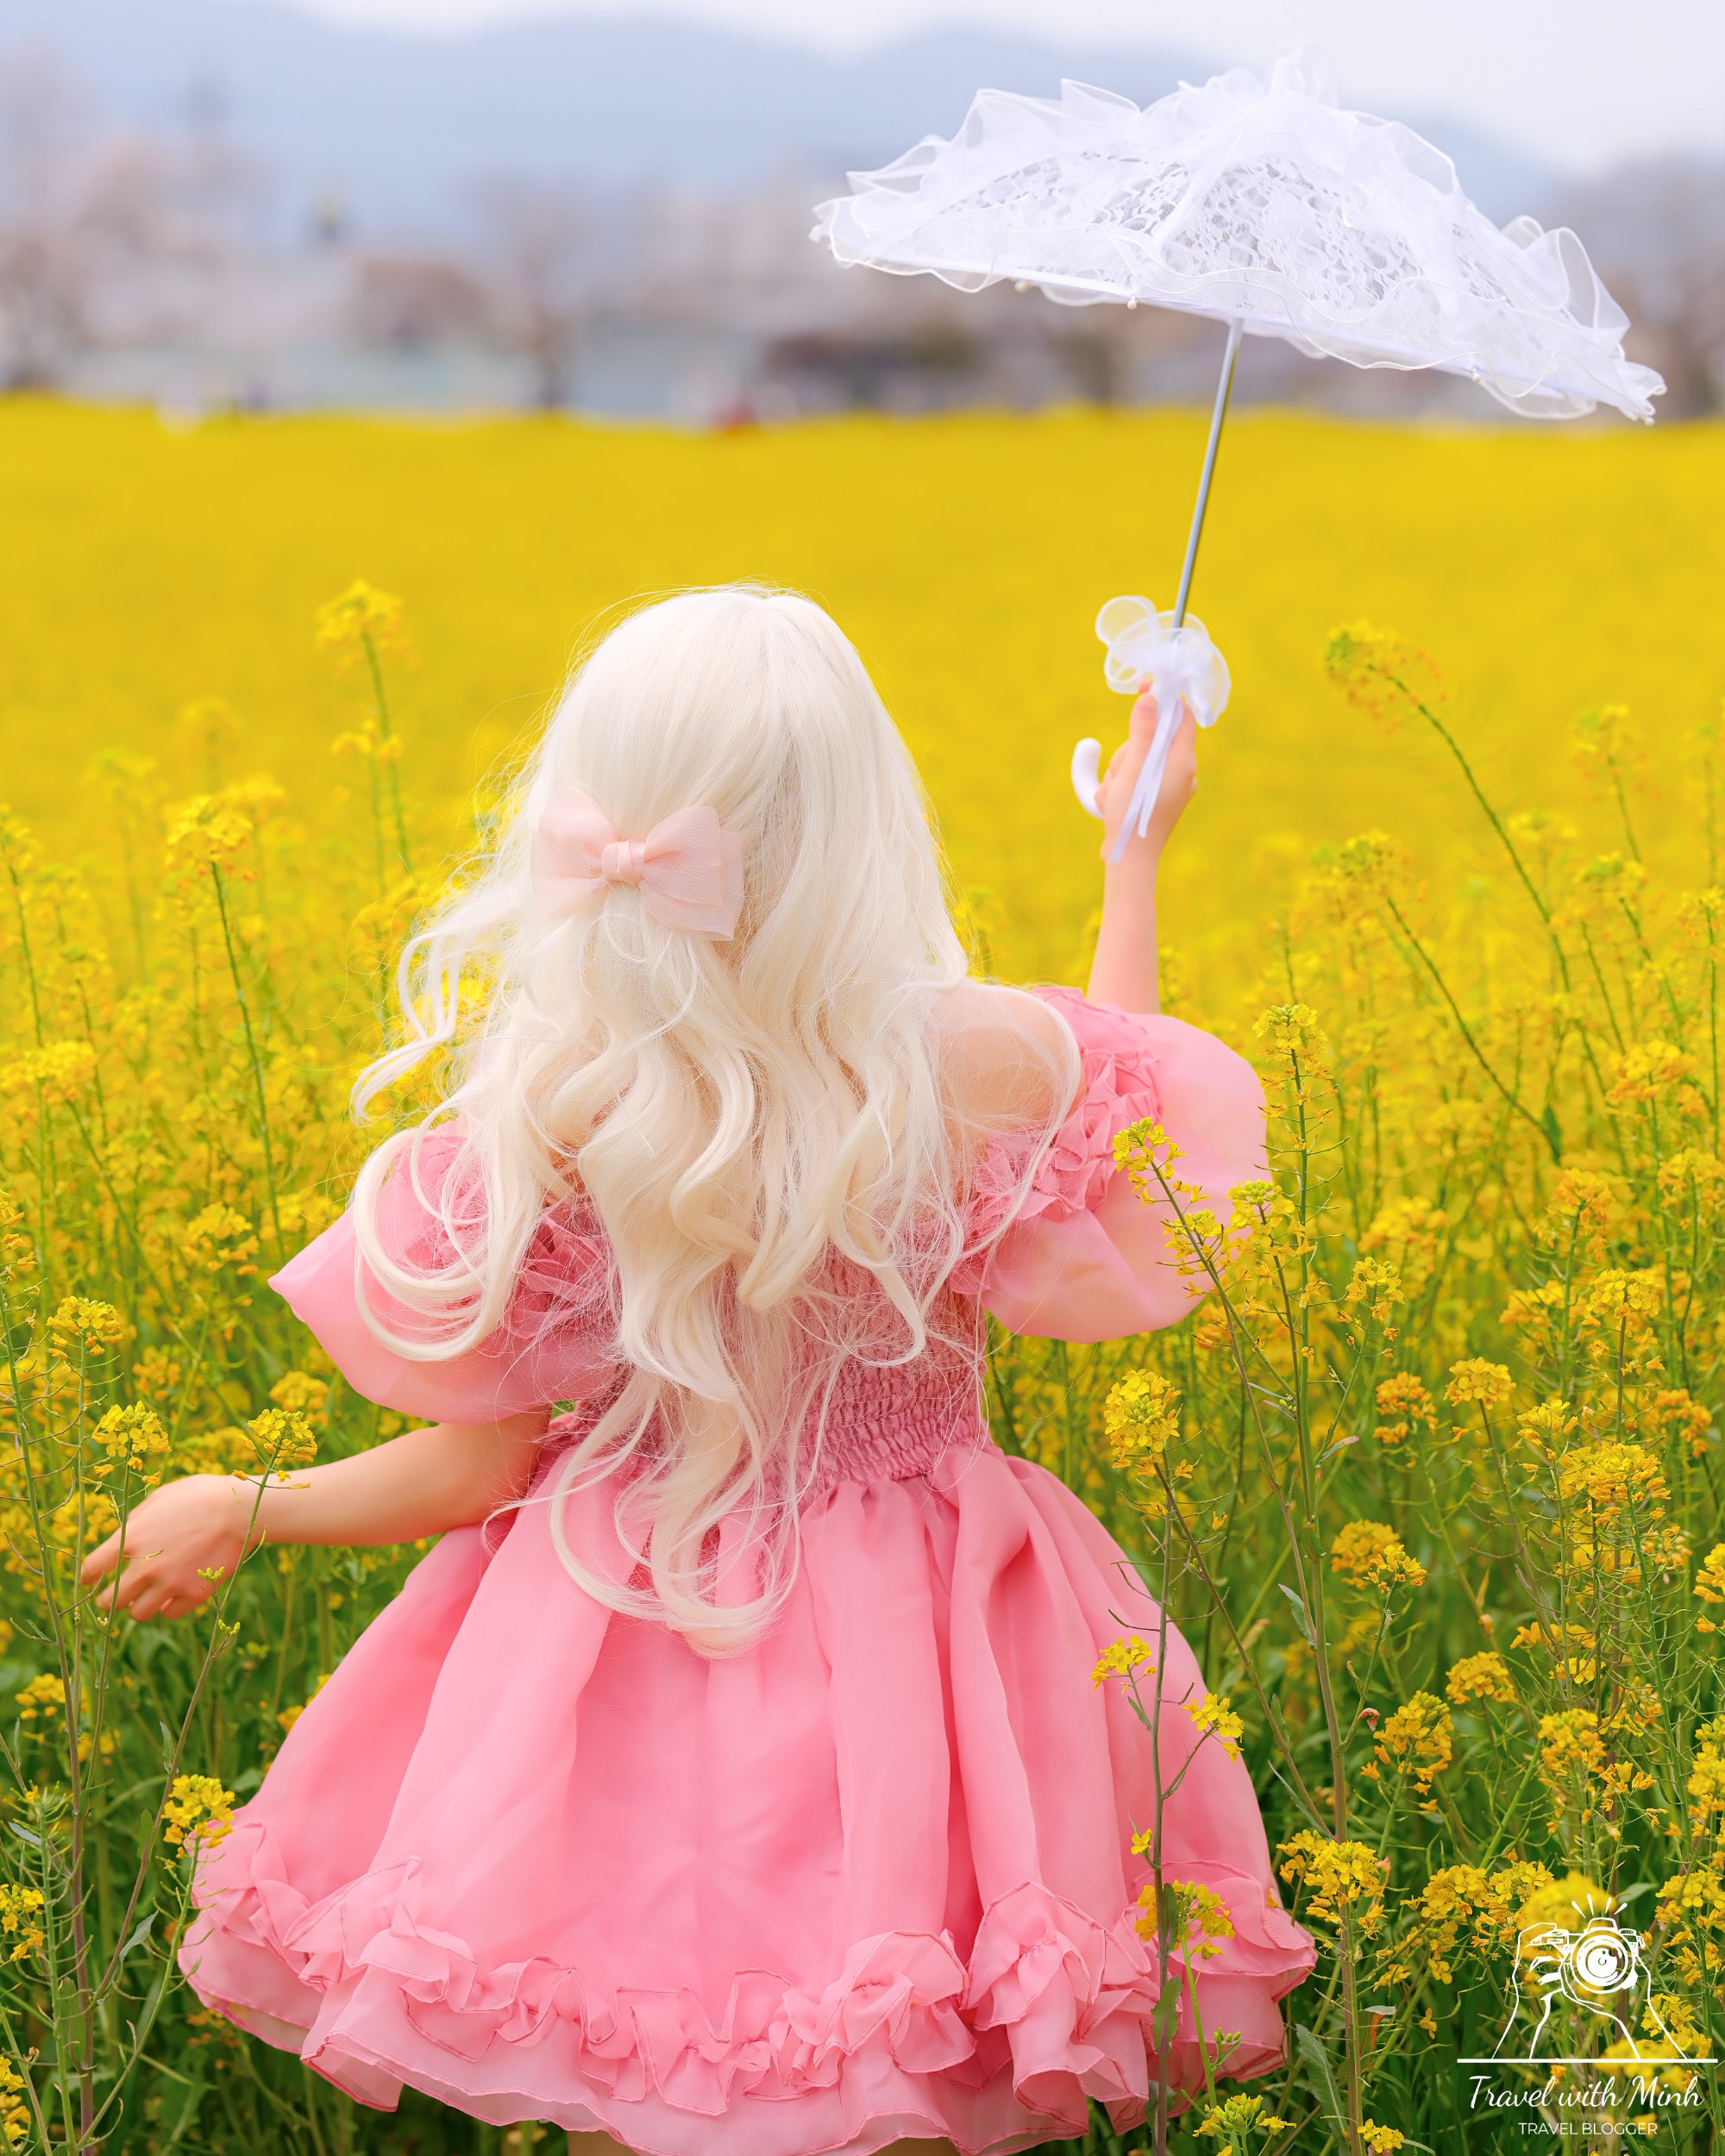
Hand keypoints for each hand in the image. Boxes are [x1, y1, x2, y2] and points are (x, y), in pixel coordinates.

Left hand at [81, 1475, 259, 1621]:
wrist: (239, 1510)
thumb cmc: (199, 1495)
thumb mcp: (159, 1499)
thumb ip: (136, 1523)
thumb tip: (122, 1540)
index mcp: (131, 1539)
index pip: (92, 1568)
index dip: (88, 1576)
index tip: (89, 1579)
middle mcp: (144, 1567)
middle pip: (110, 1601)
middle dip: (108, 1599)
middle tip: (115, 1595)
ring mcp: (169, 1583)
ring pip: (138, 1613)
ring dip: (139, 1605)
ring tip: (146, 1597)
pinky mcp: (193, 1594)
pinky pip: (170, 1613)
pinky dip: (168, 1607)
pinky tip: (174, 1594)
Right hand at [1096, 688, 1197, 862]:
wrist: (1131, 862)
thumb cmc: (1132, 816)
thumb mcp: (1132, 768)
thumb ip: (1142, 732)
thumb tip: (1151, 698)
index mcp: (1183, 762)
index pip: (1182, 717)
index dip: (1165, 700)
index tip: (1144, 689)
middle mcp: (1182, 773)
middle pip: (1155, 739)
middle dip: (1129, 749)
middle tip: (1119, 772)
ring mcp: (1171, 789)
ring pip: (1141, 761)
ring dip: (1121, 771)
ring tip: (1114, 796)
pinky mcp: (1159, 801)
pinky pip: (1139, 780)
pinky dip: (1123, 786)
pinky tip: (1115, 805)